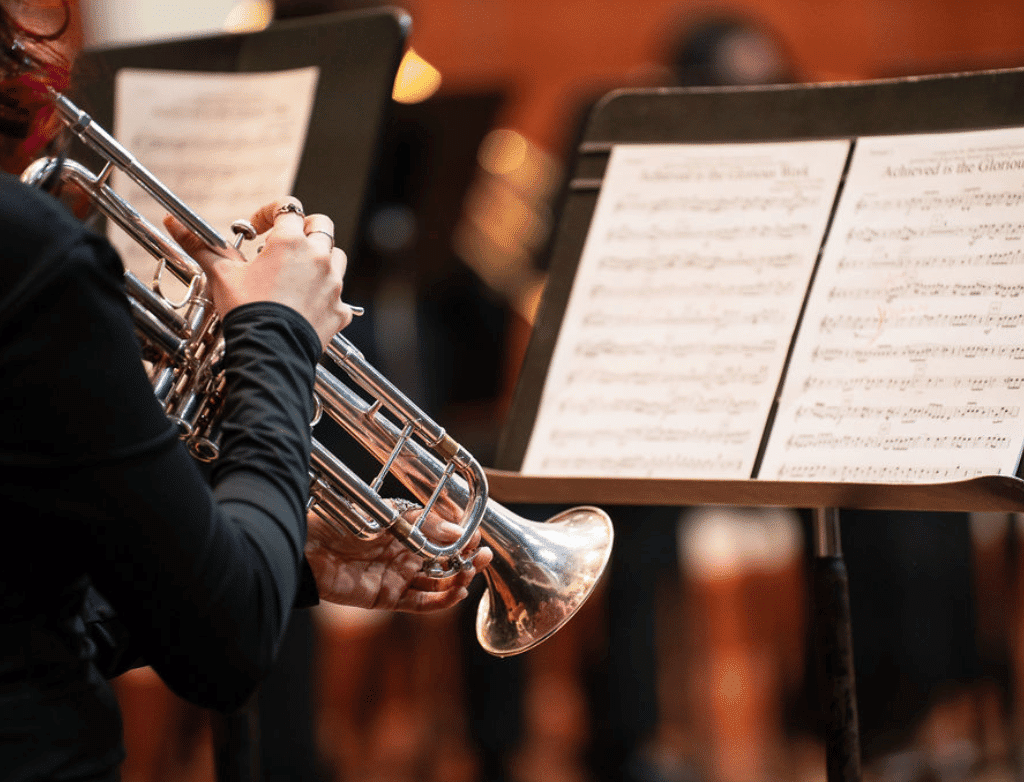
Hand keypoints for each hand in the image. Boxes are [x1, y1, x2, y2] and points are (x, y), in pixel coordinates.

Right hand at [164, 197, 353, 348]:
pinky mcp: (340, 309)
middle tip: (282, 246)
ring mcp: (334, 284)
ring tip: (296, 273)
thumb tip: (173, 222)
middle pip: (321, 225)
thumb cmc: (247, 311)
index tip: (256, 230)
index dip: (269, 213)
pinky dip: (326, 296)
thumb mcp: (222, 274)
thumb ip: (201, 245)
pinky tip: (307, 304)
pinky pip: (340, 296)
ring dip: (320, 259)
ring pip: (336, 257)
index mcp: (291, 242)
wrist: (270, 350)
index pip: (288, 207)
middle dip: (303, 229)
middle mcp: (318, 258)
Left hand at [304, 504, 492, 612]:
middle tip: (484, 555)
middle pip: (445, 562)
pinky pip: (422, 603)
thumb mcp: (390, 515)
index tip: (478, 535)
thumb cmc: (344, 522)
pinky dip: (442, 601)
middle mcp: (405, 554)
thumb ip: (425, 524)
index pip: (443, 536)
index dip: (462, 538)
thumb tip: (458, 533)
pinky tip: (459, 593)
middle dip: (468, 559)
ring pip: (438, 583)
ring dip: (459, 579)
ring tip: (470, 572)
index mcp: (406, 530)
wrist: (310, 549)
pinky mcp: (389, 597)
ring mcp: (398, 577)